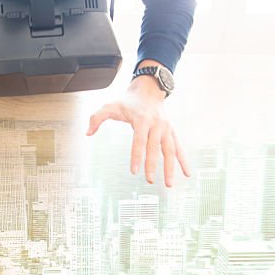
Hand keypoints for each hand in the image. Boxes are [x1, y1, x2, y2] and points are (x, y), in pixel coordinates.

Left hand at [86, 65, 190, 186]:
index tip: (134, 171)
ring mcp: (166, 128)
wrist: (149, 90)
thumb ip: (97, 118)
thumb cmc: (128, 101)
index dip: (136, 156)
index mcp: (142, 119)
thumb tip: (88, 132)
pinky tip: (186, 173)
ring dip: (170, 168)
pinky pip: (178, 148)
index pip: (139, 141)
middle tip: (149, 180)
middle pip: (155, 148)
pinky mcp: (171, 132)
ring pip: (170, 150)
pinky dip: (183, 161)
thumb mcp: (110, 105)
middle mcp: (157, 124)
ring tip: (169, 184)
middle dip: (153, 165)